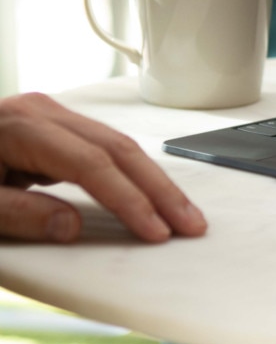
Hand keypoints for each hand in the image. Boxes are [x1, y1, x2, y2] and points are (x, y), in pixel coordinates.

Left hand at [0, 92, 206, 242]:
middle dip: (160, 189)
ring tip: (183, 213)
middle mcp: (44, 112)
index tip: (156, 231)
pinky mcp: (56, 129)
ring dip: (154, 182)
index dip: (129, 200)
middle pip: (119, 149)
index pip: (93, 164)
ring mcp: (52, 116)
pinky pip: (106, 148)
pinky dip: (134, 174)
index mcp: (21, 126)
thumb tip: (73, 227)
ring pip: (120, 145)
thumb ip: (18, 214)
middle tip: (190, 223)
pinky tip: (153, 193)